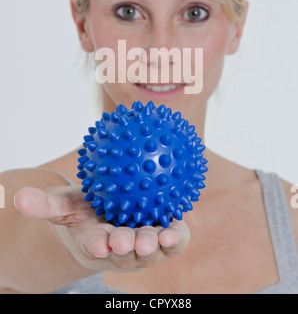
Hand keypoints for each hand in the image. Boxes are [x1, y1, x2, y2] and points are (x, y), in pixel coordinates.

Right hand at [14, 185, 190, 272]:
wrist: (107, 219)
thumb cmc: (82, 213)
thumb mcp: (61, 206)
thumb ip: (43, 204)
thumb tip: (16, 197)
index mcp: (97, 242)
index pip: (96, 245)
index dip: (97, 245)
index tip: (98, 243)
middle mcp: (122, 248)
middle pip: (128, 252)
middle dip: (130, 249)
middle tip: (133, 242)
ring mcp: (144, 244)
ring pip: (154, 249)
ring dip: (161, 245)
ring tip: (167, 236)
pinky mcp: (164, 234)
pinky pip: (175, 236)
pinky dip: (179, 234)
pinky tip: (184, 220)